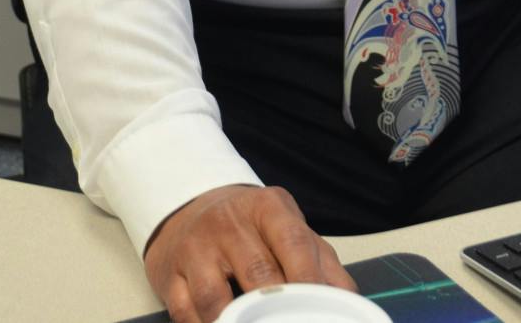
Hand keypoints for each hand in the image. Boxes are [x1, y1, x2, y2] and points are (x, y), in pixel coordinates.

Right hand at [143, 184, 355, 322]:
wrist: (190, 209)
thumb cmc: (249, 227)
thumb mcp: (288, 228)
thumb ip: (322, 262)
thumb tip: (351, 301)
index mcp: (266, 208)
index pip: (293, 243)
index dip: (310, 280)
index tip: (321, 310)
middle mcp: (228, 223)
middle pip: (258, 275)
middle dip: (278, 311)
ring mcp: (194, 247)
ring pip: (215, 299)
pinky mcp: (169, 273)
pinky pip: (186, 312)